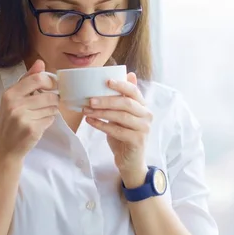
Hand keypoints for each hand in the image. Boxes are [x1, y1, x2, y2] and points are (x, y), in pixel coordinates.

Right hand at [0, 60, 58, 159]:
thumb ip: (27, 80)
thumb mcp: (13, 98)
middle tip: (47, 104)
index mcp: (10, 94)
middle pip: (49, 96)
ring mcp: (23, 118)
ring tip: (40, 115)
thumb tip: (40, 62)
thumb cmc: (9, 121)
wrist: (4, 148)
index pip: (37, 79)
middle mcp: (15, 104)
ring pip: (52, 108)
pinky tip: (38, 124)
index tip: (52, 86)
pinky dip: (48, 121)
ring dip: (51, 111)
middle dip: (53, 100)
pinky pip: (51, 119)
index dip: (50, 82)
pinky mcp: (32, 130)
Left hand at [83, 72, 152, 187]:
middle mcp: (147, 115)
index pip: (134, 91)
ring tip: (86, 111)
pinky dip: (102, 125)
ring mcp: (144, 128)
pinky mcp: (137, 140)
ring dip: (101, 113)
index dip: (121, 84)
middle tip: (90, 100)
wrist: (130, 161)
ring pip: (121, 116)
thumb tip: (128, 74)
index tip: (106, 81)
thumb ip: (124, 98)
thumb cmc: (124, 135)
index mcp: (143, 106)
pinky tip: (90, 122)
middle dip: (106, 100)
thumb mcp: (123, 115)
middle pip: (126, 103)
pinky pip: (117, 130)